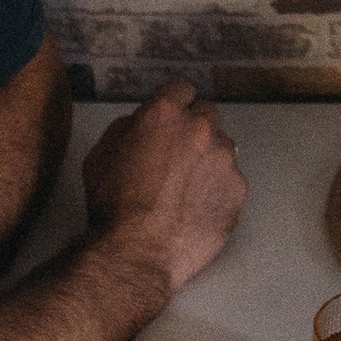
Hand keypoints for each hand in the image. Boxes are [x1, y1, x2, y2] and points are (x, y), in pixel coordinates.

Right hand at [82, 78, 245, 297]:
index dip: (172, 102)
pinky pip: (231, 179)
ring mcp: (225, 159)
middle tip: (176, 155)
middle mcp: (202, 129)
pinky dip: (218, 188)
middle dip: (193, 128)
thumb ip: (128, 127)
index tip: (169, 117)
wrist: (139, 252)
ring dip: (208, 158)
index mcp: (165, 114)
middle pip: (206, 114)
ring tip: (186, 187)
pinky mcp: (238, 189)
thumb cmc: (113, 204)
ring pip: (222, 147)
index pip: (180, 87)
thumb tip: (144, 123)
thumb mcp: (101, 153)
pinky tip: (198, 207)